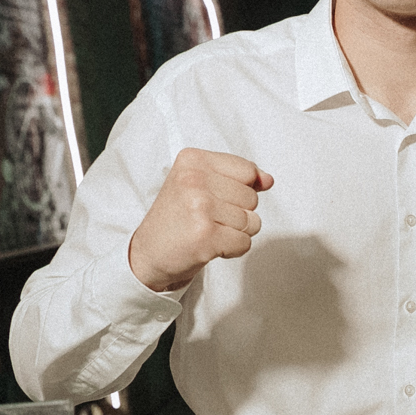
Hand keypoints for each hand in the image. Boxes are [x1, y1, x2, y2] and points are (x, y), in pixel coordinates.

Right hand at [128, 148, 274, 292]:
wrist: (148, 253)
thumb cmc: (176, 219)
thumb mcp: (200, 185)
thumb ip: (237, 178)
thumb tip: (267, 180)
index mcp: (192, 160)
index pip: (247, 170)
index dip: (241, 189)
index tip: (217, 197)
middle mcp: (194, 180)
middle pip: (252, 198)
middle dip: (238, 213)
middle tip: (208, 219)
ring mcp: (200, 208)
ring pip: (252, 222)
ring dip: (235, 232)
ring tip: (208, 231)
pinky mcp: (206, 236)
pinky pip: (245, 242)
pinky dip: (233, 249)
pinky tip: (210, 245)